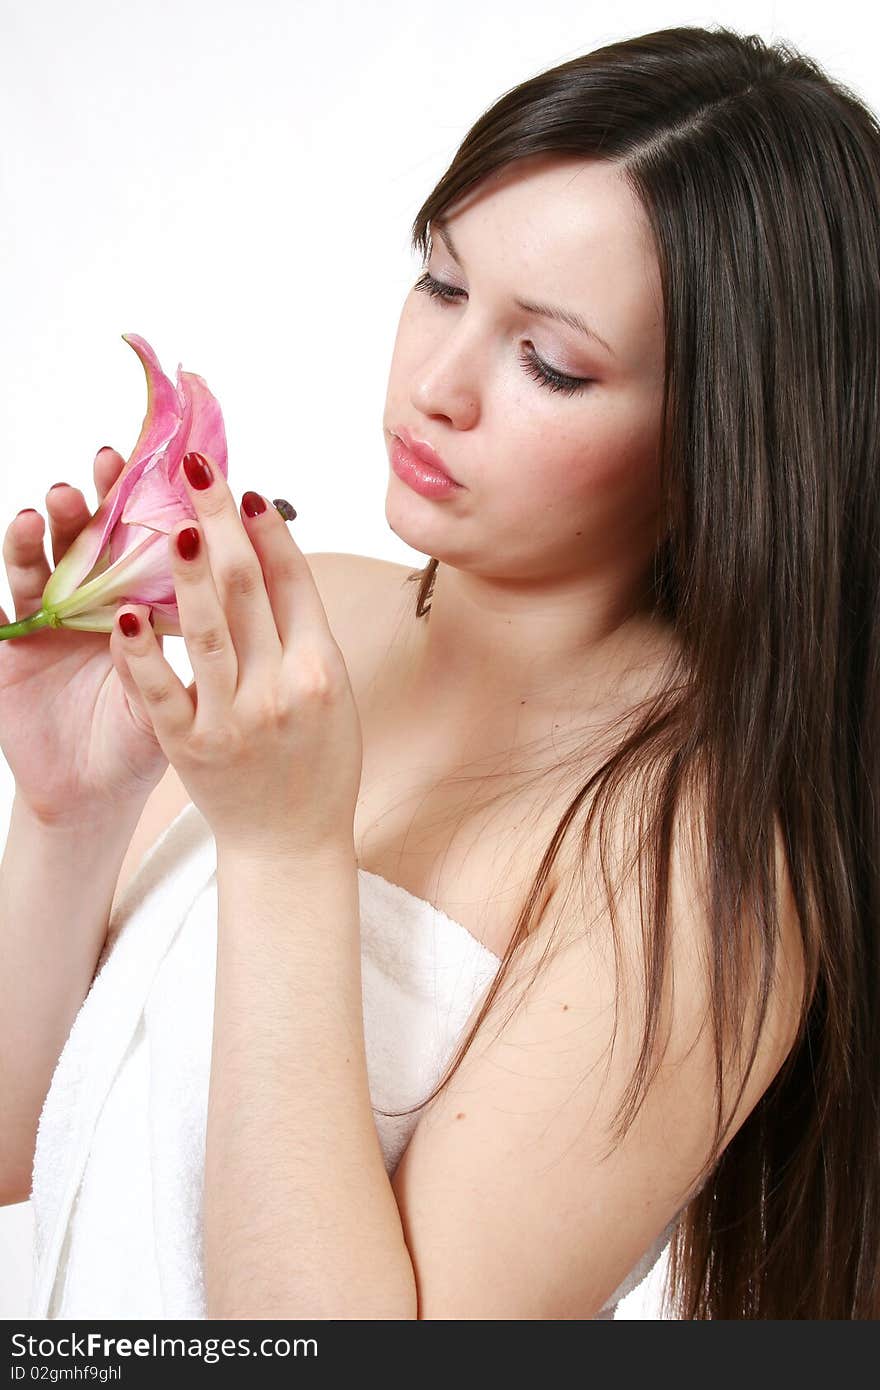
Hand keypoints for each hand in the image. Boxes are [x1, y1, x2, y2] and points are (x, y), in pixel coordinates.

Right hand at [0, 448, 167, 827]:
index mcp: (136, 602)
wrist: (99, 794)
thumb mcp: (178, 689)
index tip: (164, 464)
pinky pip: (3, 615)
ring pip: (40, 565)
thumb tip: (220, 582)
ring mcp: (46, 623)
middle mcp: (89, 602)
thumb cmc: (146, 736)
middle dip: (93, 501)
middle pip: (87, 540)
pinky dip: (5, 587)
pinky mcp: (12, 652)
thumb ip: (186, 642)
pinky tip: (14, 558)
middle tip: (103, 467)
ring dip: (41, 533)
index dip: (150, 502)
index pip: (141, 540)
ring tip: (47, 508)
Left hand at [115, 451, 362, 857]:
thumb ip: (304, 631)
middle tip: (197, 468)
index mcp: (322, 669)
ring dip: (187, 567)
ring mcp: (235, 719)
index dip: (267, 529)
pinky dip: (142, 651)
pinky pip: (162, 691)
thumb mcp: (332, 694)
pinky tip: (123, 610)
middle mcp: (282, 689)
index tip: (243, 488)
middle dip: (221, 520)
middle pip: (249, 588)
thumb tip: (271, 556)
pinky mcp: (190, 748)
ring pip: (207, 628)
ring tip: (170, 515)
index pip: (292, 582)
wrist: (291, 843)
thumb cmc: (316, 763)